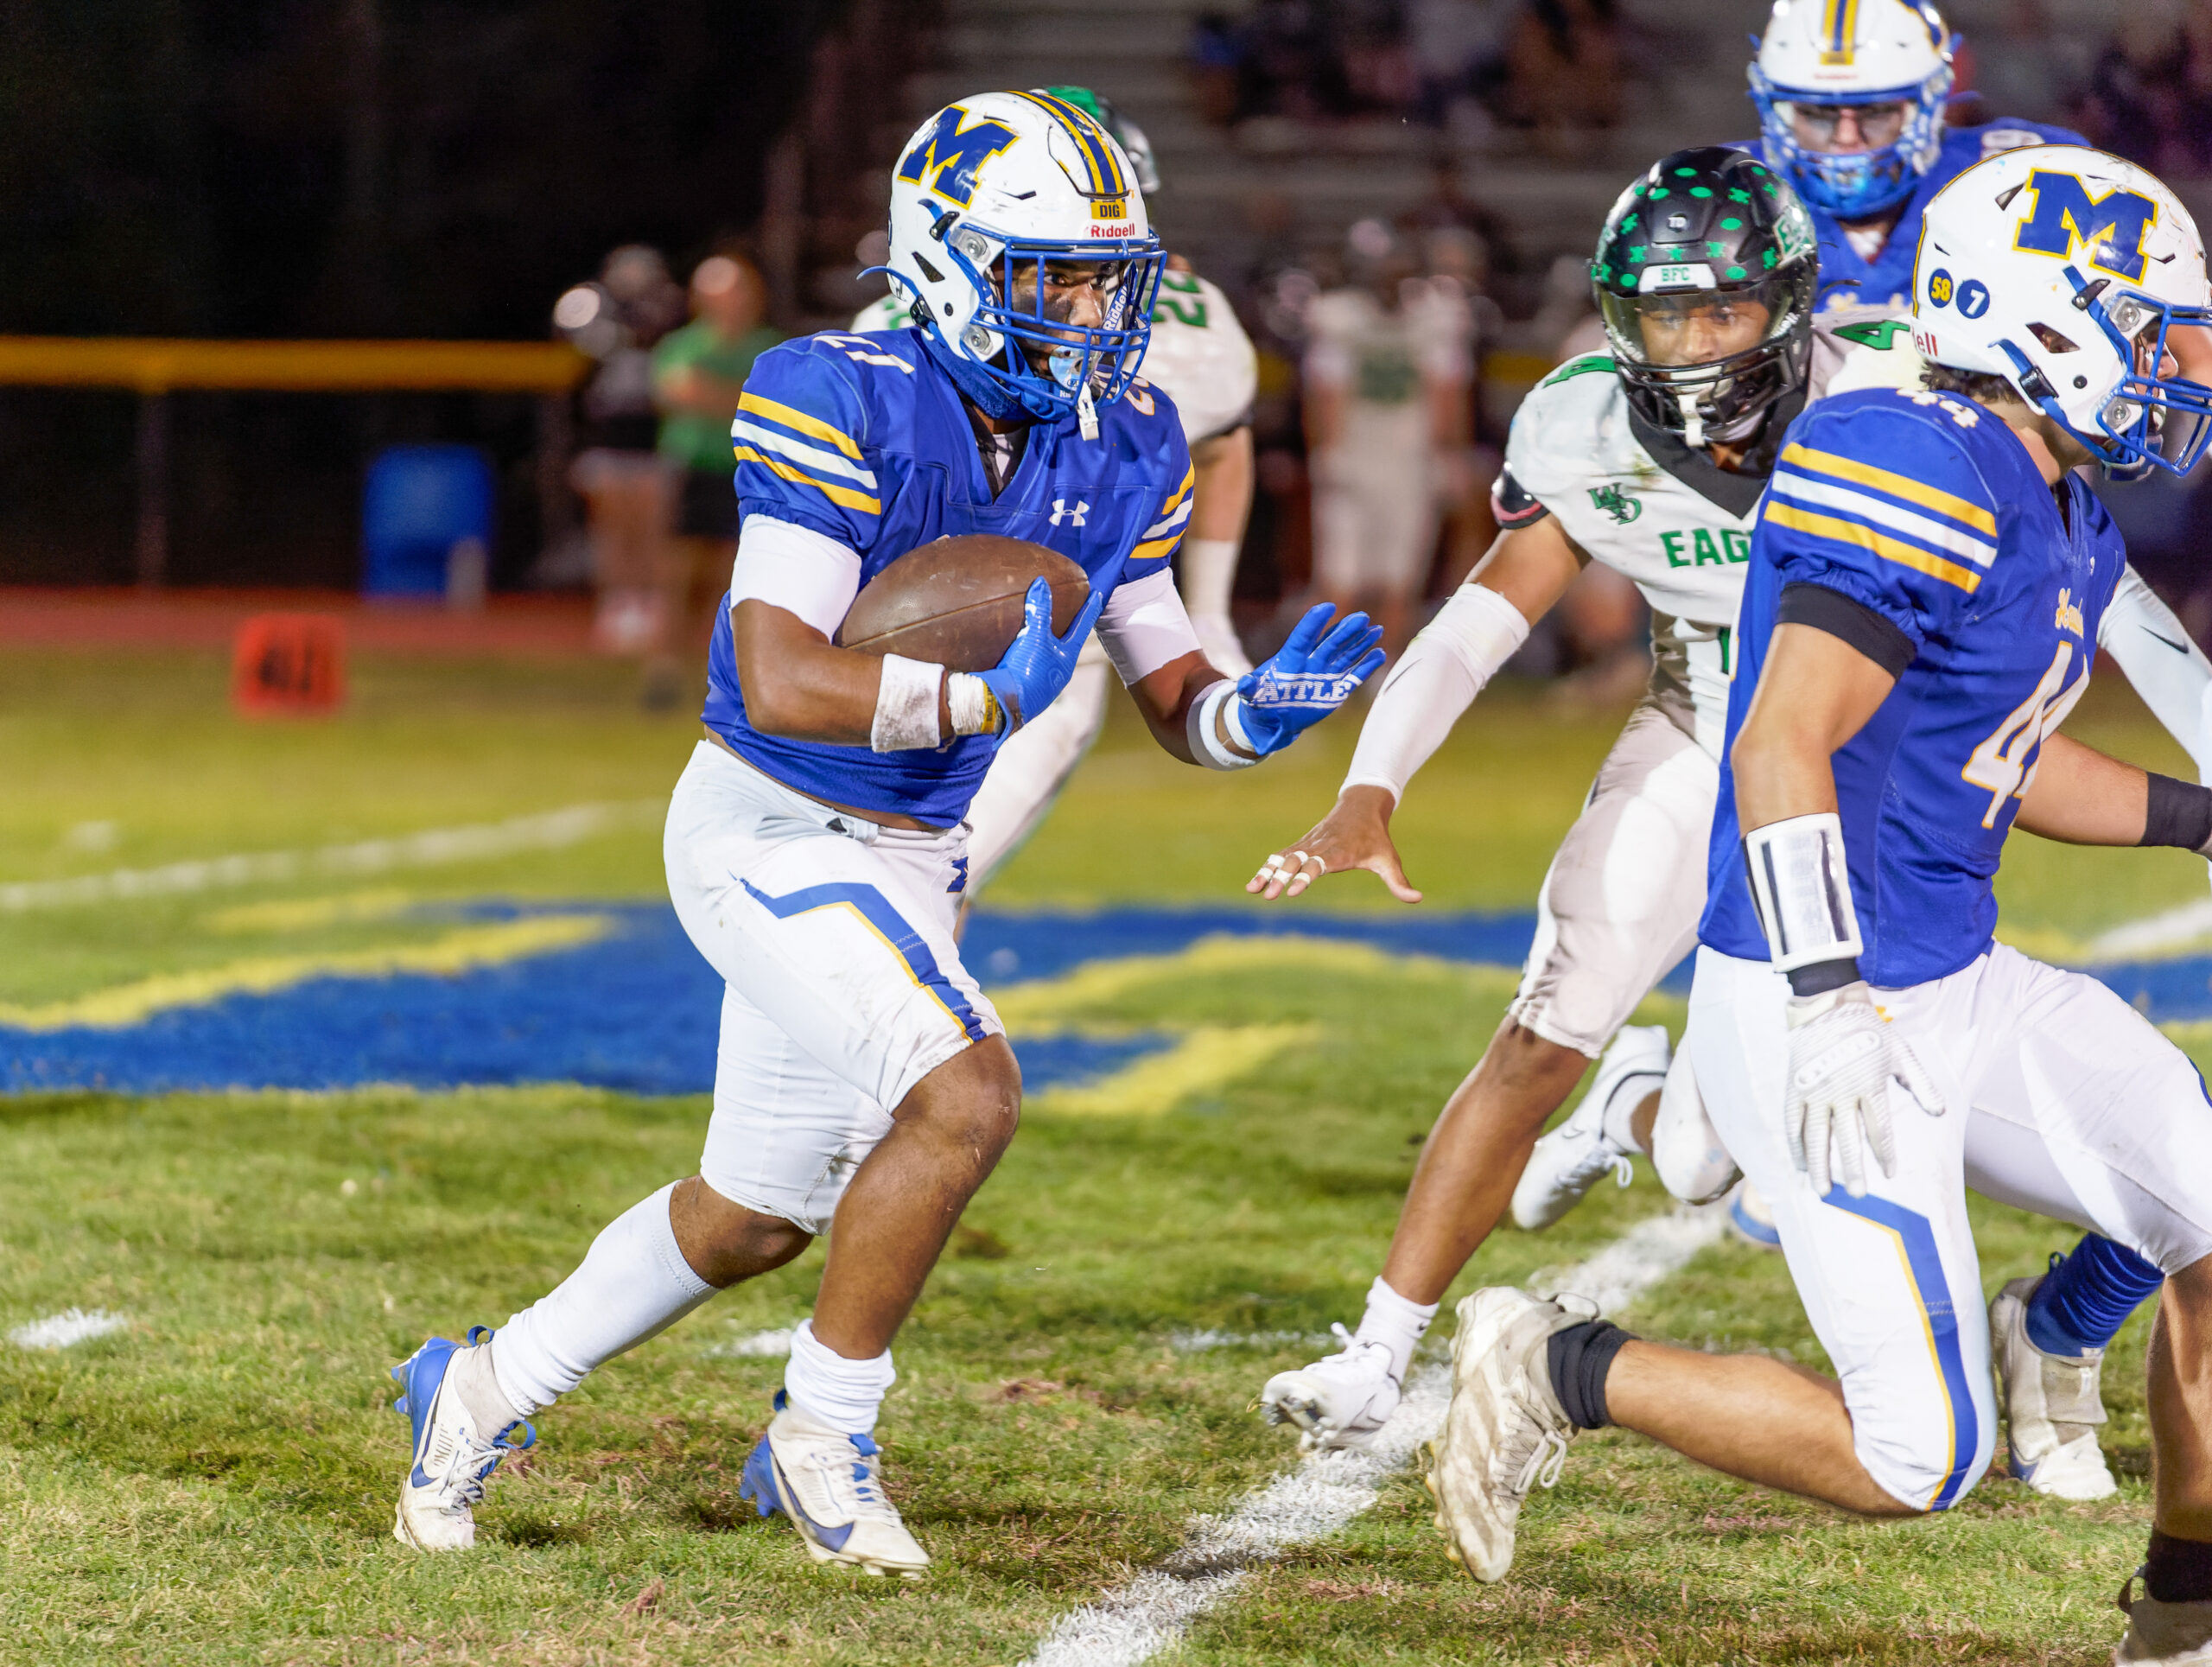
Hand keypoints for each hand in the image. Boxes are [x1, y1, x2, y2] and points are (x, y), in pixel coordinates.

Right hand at [977, 577, 1104, 731]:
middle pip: (1065, 645)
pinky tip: (1018, 652)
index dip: (1089, 610)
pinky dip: (1026, 656)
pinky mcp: (1024, 689)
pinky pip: (1028, 667)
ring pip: (1047, 658)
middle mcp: (1057, 673)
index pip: (1082, 627)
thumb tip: (1041, 583)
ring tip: (1040, 630)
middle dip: (1066, 629)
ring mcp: (1042, 683)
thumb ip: (1039, 610)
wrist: (1004, 704)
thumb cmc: (1027, 671)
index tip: (1098, 595)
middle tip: (1070, 613)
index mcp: (1066, 659)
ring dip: (1044, 645)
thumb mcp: (1034, 637)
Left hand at [1234, 604, 1385, 757]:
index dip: (1314, 623)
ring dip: (1360, 643)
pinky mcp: (1335, 690)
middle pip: (1331, 643)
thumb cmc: (1261, 703)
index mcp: (1291, 660)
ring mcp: (1325, 675)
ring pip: (1345, 655)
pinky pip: (1354, 676)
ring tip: (1375, 629)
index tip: (1327, 607)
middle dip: (1346, 630)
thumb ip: (1249, 689)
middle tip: (1361, 617)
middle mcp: (1311, 663)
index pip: (1304, 637)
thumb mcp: (1252, 697)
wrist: (1274, 718)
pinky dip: (1366, 666)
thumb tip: (1243, 684)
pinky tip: (1379, 654)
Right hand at [1247, 785, 1420, 902]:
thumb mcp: (1389, 859)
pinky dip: (1267, 867)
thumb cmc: (1376, 838)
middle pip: (1297, 862)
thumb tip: (1416, 899)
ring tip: (1252, 890)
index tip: (1294, 890)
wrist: (1361, 807)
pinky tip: (1254, 883)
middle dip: (1282, 878)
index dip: (1307, 876)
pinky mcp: (1302, 844)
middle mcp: (1321, 847)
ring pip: (1285, 858)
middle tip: (1270, 895)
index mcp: (1340, 852)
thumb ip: (1398, 882)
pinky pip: (1281, 855)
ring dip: (1268, 873)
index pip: (1320, 865)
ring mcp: (1309, 844)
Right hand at [1783, 982, 1941, 1197]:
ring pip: (1816, 1136)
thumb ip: (1920, 1084)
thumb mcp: (1901, 1053)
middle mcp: (1841, 1092)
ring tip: (1822, 1191)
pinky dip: (1795, 1144)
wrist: (1828, 1007)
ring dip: (1819, 1165)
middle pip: (1847, 1139)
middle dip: (1851, 1170)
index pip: (1879, 1129)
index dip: (1885, 1154)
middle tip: (1856, 1196)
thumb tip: (1940, 1113)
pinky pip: (1793, 1122)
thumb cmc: (1869, 1031)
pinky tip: (1799, 1164)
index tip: (1889, 1174)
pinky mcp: (1795, 1087)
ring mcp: (1815, 1090)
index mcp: (1869, 1085)